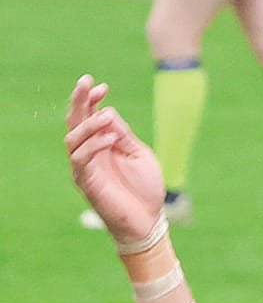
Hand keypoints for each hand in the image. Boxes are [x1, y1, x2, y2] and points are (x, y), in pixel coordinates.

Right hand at [64, 76, 164, 242]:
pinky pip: (80, 158)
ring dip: (89, 123)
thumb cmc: (146, 188)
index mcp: (102, 142)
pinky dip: (93, 145)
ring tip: (107, 116)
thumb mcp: (139, 154)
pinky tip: (109, 139)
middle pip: (74, 121)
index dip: (92, 99)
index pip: (90, 115)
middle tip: (85, 82)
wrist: (149, 220)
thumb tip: (107, 112)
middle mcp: (89, 151)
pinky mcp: (85, 181)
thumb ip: (124, 135)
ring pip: (73, 137)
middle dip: (78, 100)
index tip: (103, 87)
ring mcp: (85, 166)